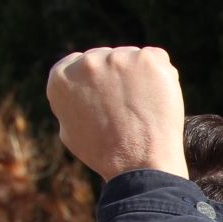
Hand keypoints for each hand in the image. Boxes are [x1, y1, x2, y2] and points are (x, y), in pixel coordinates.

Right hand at [46, 46, 187, 180]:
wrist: (139, 163)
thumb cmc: (105, 154)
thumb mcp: (70, 130)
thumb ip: (71, 102)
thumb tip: (79, 89)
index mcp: (61, 77)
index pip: (79, 63)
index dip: (98, 81)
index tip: (108, 98)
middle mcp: (86, 62)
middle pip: (107, 58)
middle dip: (119, 78)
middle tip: (130, 109)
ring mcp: (117, 58)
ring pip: (133, 59)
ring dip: (140, 77)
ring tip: (144, 109)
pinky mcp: (147, 59)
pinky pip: (158, 60)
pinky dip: (161, 76)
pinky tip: (159, 101)